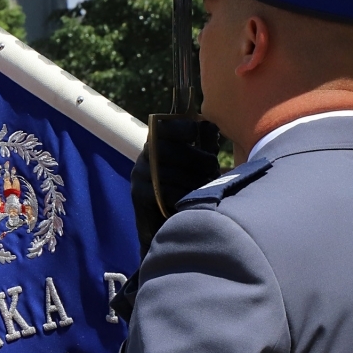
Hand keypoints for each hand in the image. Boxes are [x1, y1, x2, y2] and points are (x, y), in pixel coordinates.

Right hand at [132, 115, 220, 255]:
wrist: (167, 227)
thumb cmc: (187, 192)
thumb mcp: (200, 165)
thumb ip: (204, 145)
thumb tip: (209, 126)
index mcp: (158, 145)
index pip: (163, 127)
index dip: (180, 127)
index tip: (196, 132)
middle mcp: (145, 158)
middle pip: (168, 149)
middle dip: (196, 157)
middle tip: (213, 168)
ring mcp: (139, 176)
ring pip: (168, 171)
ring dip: (193, 179)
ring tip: (206, 187)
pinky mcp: (138, 195)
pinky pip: (164, 191)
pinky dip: (182, 195)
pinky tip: (192, 200)